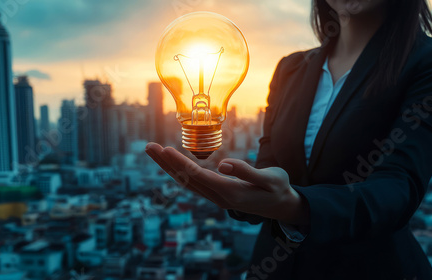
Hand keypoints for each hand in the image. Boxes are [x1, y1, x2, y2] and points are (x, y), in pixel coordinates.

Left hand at [145, 142, 308, 225]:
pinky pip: (193, 184)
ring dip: (169, 167)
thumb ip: (247, 171)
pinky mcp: (218, 195)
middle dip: (166, 163)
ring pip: (187, 182)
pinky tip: (171, 164)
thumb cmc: (279, 189)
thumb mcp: (270, 179)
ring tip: (154, 151)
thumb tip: (223, 164)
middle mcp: (219, 197)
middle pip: (186, 179)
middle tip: (148, 147)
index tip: (164, 149)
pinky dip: (180, 172)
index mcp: (231, 192)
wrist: (283, 206)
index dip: (180, 163)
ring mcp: (217, 198)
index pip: (198, 176)